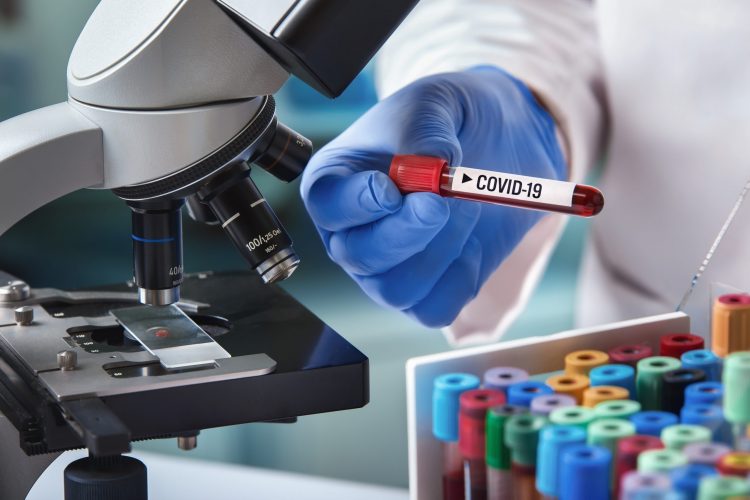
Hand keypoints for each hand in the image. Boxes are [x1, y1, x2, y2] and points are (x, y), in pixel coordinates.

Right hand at [300, 67, 565, 326]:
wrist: (497, 139)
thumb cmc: (449, 119)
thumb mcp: (435, 103)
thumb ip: (424, 132)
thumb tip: (429, 172)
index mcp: (336, 181)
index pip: (328, 206)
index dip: (360, 203)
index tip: (395, 187)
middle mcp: (352, 232)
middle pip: (359, 256)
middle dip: (406, 232)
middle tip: (442, 201)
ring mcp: (386, 268)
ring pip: (396, 289)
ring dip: (439, 252)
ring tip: (465, 209)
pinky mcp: (426, 289)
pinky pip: (434, 309)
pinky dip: (459, 280)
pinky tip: (472, 244)